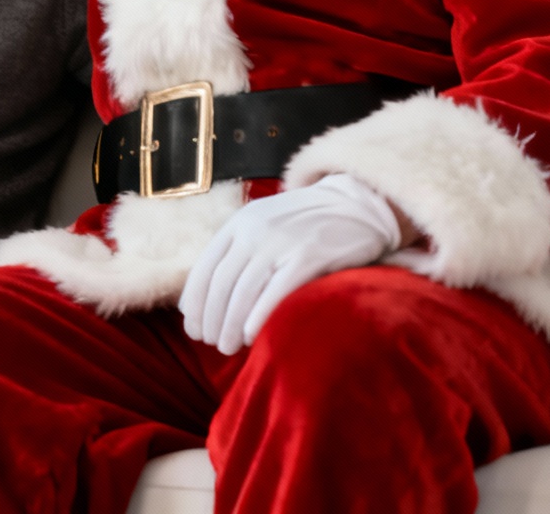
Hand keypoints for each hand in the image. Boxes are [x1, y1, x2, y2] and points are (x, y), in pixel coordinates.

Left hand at [177, 173, 401, 353]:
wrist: (356, 203)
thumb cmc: (306, 223)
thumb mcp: (263, 224)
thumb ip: (236, 251)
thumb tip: (203, 298)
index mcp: (239, 223)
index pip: (204, 269)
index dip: (195, 303)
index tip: (193, 328)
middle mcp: (254, 231)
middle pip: (221, 284)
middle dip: (211, 320)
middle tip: (210, 343)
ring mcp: (281, 242)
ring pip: (243, 292)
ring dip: (230, 325)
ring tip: (228, 347)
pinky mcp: (309, 256)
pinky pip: (275, 292)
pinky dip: (258, 317)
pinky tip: (251, 336)